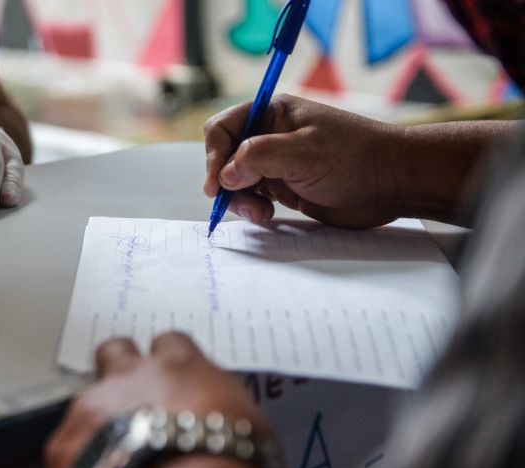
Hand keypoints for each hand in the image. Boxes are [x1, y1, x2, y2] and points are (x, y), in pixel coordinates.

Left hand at [46, 333, 291, 467]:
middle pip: (115, 350)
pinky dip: (79, 458)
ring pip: (86, 397)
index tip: (172, 377)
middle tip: (131, 397)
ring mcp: (92, 407)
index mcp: (180, 366)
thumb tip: (219, 416)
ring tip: (114, 449)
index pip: (170, 342)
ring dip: (99, 417)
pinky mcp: (64, 446)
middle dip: (120, 369)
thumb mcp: (244, 423)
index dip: (168, 360)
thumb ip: (219, 406)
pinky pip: (65, 444)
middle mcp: (131, 376)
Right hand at [204, 94, 402, 228]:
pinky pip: (253, 197)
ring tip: (261, 213)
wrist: (393, 184)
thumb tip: (225, 175)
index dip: (214, 155)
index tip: (217, 184)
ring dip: (240, 200)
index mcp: (272, 113)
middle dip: (226, 182)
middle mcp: (270, 136)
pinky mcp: (284, 188)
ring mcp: (277, 163)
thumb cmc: (357, 158)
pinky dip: (253, 208)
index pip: (223, 129)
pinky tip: (268, 215)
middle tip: (239, 202)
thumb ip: (260, 158)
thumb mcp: (305, 153)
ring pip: (236, 181)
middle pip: (224, 157)